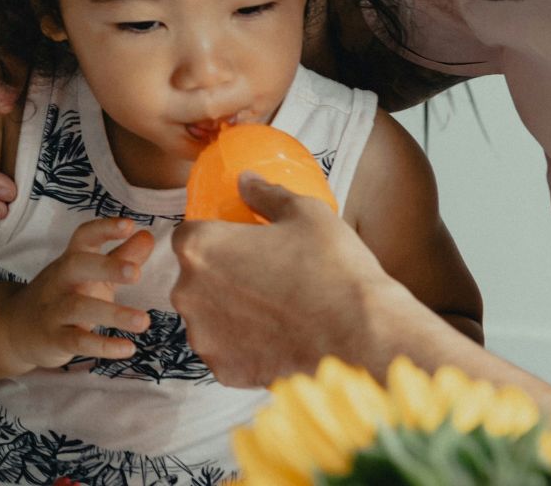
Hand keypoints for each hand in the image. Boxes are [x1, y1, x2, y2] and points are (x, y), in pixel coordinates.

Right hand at [4, 217, 154, 370]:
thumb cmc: (62, 296)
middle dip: (106, 267)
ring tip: (144, 321)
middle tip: (136, 273)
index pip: (83, 237)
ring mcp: (53, 310)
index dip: (104, 229)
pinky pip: (77, 341)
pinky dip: (103, 345)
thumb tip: (148, 236)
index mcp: (71, 261)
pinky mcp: (54, 339)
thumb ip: (120, 257)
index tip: (129, 225)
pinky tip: (128, 348)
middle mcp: (59, 281)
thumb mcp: (90, 275)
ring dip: (112, 313)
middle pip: (76, 266)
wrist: (15, 327)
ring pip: (78, 307)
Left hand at [172, 173, 402, 386]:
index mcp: (199, 246)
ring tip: (276, 314)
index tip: (245, 247)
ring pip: (208, 317)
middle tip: (267, 281)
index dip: (217, 239)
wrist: (363, 339)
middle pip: (195, 278)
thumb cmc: (334, 269)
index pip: (190, 235)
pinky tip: (278, 341)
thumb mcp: (306, 213)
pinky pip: (226, 352)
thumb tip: (245, 180)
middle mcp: (187, 291)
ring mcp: (202, 335)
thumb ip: (265, 193)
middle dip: (222, 278)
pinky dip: (245, 349)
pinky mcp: (222, 370)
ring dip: (231, 314)